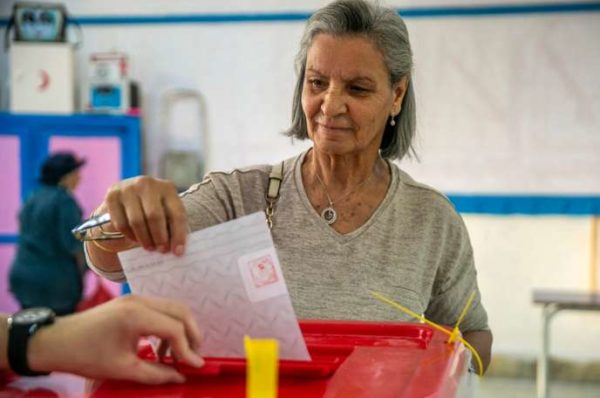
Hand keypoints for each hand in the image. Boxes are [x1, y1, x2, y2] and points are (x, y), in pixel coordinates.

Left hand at [28, 295, 203, 383]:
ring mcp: (136, 298)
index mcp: (136, 315)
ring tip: (177, 356)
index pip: (174, 328)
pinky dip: (168, 326)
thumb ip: (156, 374)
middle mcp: (140, 301)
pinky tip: (161, 348)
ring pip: (172, 308)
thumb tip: (180, 377)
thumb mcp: (122, 369)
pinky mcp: (131, 302)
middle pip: (180, 311)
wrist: (54, 341)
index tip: (195, 367)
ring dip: (181, 329)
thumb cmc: (85, 356)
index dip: (188, 349)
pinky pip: (160, 310)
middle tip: (193, 357)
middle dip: (192, 334)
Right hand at [100, 176, 187, 254]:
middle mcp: (148, 184)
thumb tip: (176, 249)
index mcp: (168, 187)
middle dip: (159, 237)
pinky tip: (136, 239)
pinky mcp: (112, 196)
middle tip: (161, 250)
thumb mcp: (166, 211)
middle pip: (154, 216)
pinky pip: (121, 223)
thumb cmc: (153, 207)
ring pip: (136, 221)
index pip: (176, 213)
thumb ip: (171, 226)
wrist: (127, 196)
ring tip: (150, 247)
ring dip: (144, 239)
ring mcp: (128, 188)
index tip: (178, 252)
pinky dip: (130, 235)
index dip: (178, 235)